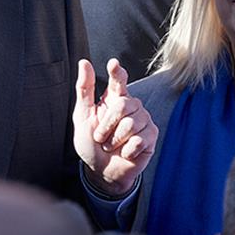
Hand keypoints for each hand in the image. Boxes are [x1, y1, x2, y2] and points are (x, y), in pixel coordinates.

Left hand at [73, 58, 156, 196]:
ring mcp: (143, 120)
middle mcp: (132, 105)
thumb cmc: (91, 143)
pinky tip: (125, 152)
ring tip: (112, 146)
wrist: (102, 171)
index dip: (117, 72)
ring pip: (131, 124)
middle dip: (107, 125)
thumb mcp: (82, 117)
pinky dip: (127, 150)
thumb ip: (85, 90)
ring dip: (115, 140)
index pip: (118, 80)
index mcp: (114, 98)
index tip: (113, 64)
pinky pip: (139, 140)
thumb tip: (84, 63)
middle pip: (123, 105)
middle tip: (100, 138)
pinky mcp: (151, 136)